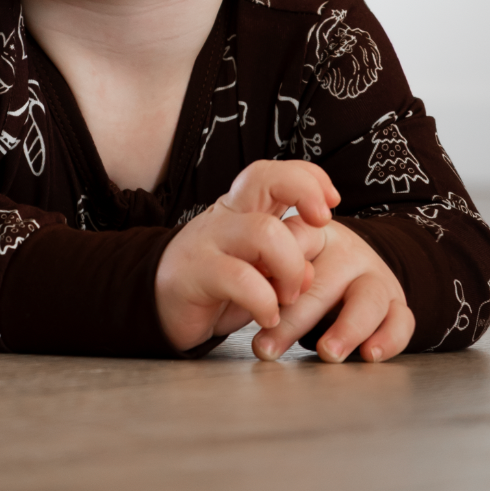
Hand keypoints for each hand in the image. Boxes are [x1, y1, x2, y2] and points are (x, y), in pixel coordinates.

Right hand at [155, 160, 338, 352]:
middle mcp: (226, 216)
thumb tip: (312, 272)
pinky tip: (266, 317)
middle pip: (263, 177)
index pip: (274, 172)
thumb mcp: (255, 266)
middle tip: (321, 225)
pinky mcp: (195, 273)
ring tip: (287, 296)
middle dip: (304, 192)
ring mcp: (209, 241)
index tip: (331, 202)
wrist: (158, 306)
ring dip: (291, 268)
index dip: (307, 178)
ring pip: (264, 232)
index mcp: (241, 209)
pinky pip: (241, 279)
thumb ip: (284, 261)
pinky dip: (265, 302)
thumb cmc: (214, 284)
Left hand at [251, 218, 413, 362]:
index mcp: (312, 232)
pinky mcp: (396, 303)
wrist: (348, 267)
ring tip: (326, 353)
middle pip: (322, 282)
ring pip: (367, 299)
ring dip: (346, 328)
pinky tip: (370, 354)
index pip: (294, 239)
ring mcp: (375, 275)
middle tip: (267, 345)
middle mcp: (347, 250)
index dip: (277, 265)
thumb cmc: (301, 267)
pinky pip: (401, 320)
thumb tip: (241, 295)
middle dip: (293, 318)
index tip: (259, 287)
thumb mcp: (277, 259)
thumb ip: (262, 271)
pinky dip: (389, 339)